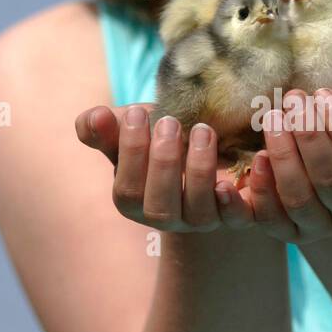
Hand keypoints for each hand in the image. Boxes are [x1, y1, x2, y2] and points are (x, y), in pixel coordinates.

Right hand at [74, 104, 257, 232]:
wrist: (214, 146)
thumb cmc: (164, 137)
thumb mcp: (133, 130)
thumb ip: (107, 128)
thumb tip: (94, 117)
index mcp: (136, 200)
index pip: (128, 191)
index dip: (130, 153)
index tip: (136, 112)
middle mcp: (168, 217)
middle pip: (160, 207)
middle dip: (163, 163)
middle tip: (169, 122)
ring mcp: (203, 220)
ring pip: (199, 211)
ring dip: (200, 171)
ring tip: (204, 130)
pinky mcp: (238, 215)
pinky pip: (237, 217)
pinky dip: (235, 198)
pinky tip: (237, 170)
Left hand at [229, 88, 331, 245]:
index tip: (322, 93)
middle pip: (331, 180)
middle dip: (309, 135)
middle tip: (292, 99)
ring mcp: (320, 226)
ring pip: (299, 199)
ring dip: (283, 156)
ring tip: (273, 118)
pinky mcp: (288, 232)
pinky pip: (271, 218)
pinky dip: (262, 189)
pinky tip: (258, 157)